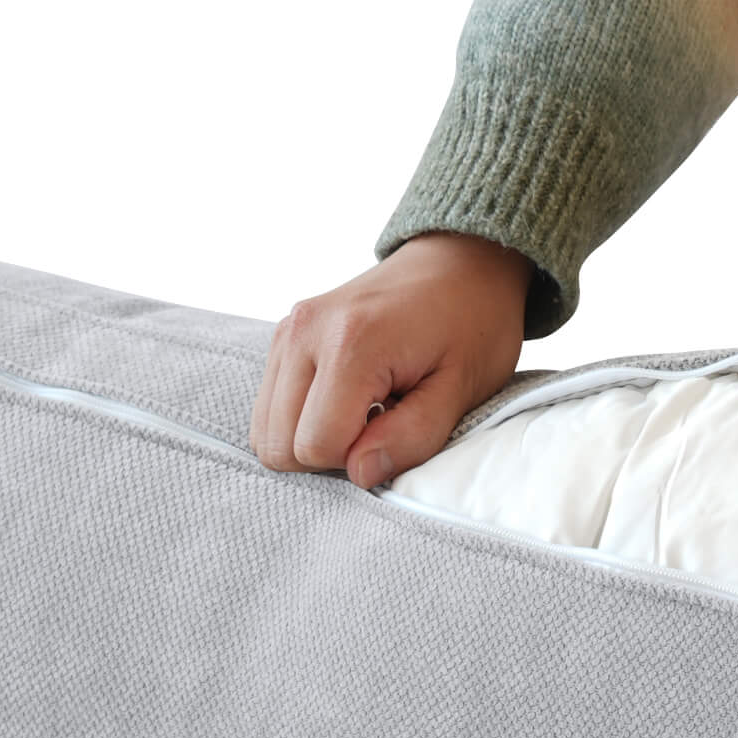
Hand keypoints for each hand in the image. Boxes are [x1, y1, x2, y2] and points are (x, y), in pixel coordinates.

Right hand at [248, 232, 532, 489]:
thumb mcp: (460, 390)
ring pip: (265, 430)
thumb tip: (358, 473)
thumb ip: (410, 436)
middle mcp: (305, 331)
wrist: (460, 265)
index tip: (394, 434)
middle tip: (380, 428)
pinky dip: (304, 419)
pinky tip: (347, 402)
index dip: (355, 462)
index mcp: (350, 344)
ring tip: (365, 413)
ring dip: (313, 438)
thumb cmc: (472, 326)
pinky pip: (272, 407)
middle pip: (279, 444)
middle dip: (329, 455)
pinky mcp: (284, 334)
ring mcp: (287, 329)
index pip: (316, 446)